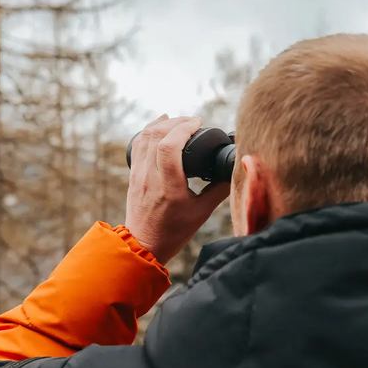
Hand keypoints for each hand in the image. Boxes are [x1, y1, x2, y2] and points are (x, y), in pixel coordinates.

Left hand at [125, 114, 229, 264]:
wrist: (144, 246)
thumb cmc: (174, 232)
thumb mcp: (202, 213)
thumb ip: (218, 191)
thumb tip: (234, 172)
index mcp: (169, 187)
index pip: (169, 146)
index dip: (184, 128)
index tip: (198, 123)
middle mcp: (150, 177)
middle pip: (156, 135)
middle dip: (176, 121)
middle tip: (193, 121)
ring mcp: (138, 174)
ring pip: (144, 136)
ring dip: (162, 123)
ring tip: (179, 121)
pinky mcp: (134, 175)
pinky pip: (137, 144)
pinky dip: (149, 131)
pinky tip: (160, 125)